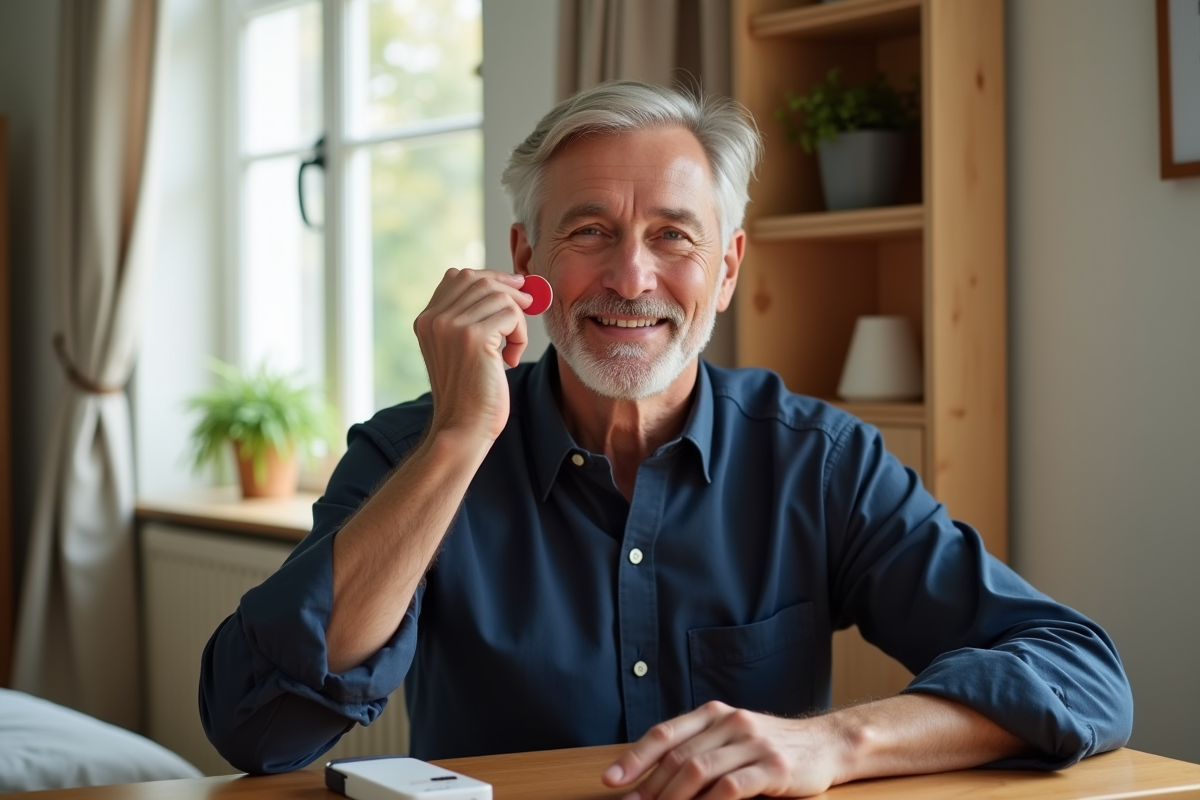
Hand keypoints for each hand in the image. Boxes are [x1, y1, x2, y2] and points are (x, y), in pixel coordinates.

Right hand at [413, 268, 532, 441]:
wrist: (462, 427)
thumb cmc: (470, 394)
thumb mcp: (461, 350)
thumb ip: (471, 319)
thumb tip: (512, 285)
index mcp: (427, 320)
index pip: (458, 276)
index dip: (491, 278)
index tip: (515, 290)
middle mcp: (434, 319)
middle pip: (480, 281)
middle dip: (510, 292)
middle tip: (527, 308)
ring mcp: (451, 326)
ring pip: (500, 296)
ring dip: (517, 320)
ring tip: (512, 347)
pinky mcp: (473, 336)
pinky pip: (512, 314)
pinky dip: (520, 334)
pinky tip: (510, 358)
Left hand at [601, 701, 850, 799]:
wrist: (826, 745)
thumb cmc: (770, 747)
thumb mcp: (732, 737)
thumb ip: (698, 749)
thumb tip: (651, 780)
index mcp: (715, 714)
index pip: (665, 734)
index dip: (635, 758)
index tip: (611, 781)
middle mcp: (731, 722)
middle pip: (678, 756)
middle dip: (650, 786)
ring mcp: (753, 743)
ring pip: (700, 769)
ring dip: (674, 797)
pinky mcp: (774, 767)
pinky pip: (732, 786)